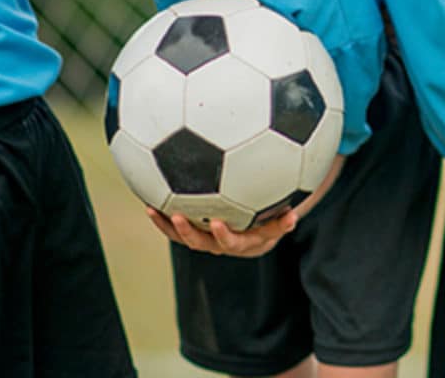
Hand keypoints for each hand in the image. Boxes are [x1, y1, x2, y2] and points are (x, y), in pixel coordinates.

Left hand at [147, 206, 296, 257]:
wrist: (259, 230)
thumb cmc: (273, 218)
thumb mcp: (280, 221)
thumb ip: (284, 221)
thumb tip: (294, 215)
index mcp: (241, 243)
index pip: (231, 243)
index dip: (223, 235)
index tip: (217, 223)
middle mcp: (221, 245)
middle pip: (201, 243)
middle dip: (188, 231)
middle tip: (177, 216)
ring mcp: (206, 239)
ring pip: (184, 237)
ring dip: (167, 225)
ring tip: (153, 209)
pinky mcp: (195, 231)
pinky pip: (177, 228)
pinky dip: (163, 217)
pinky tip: (151, 200)